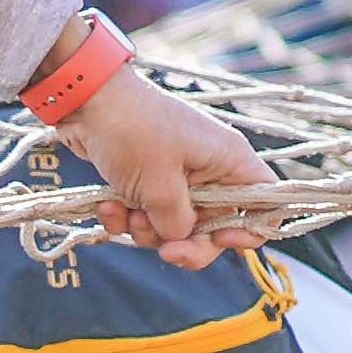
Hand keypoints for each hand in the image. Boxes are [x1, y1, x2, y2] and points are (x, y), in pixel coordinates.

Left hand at [57, 68, 269, 266]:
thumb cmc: (131, 131)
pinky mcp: (148, 179)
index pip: (266, 203)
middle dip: (185, 242)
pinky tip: (107, 206)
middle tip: (164, 252)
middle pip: (215, 226)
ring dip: (146, 229)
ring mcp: (178, 174)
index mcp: (229, 161)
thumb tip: (178, 238)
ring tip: (124, 212)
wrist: (85, 100)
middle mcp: (210, 168)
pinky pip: (147, 214)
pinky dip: (127, 216)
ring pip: (175, 225)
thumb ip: (177, 222)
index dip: (251, 229)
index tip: (221, 240)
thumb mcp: (158, 186)